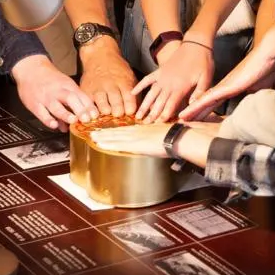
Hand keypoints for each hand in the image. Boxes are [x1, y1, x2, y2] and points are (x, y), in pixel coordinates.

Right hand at [11, 54, 96, 129]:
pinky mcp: (34, 104)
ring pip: (56, 107)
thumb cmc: (50, 79)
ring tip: (73, 121)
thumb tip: (80, 119)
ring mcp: (45, 98)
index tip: (95, 116)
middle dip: (80, 110)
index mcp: (67, 85)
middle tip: (86, 119)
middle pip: (70, 99)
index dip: (89, 107)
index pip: (81, 96)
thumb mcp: (64, 85)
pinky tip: (54, 125)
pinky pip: (42, 113)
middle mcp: (57, 91)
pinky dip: (48, 120)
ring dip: (66, 115)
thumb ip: (72, 103)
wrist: (30, 68)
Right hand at [78, 39, 136, 116]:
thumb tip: (138, 111)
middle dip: (119, 113)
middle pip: (117, 106)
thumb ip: (134, 93)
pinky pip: (90, 106)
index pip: (129, 100)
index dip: (130, 109)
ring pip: (103, 108)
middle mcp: (110, 86)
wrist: (99, 56)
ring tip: (108, 111)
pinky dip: (94, 110)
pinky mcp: (86, 92)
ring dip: (107, 112)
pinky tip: (97, 110)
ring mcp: (97, 89)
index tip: (130, 112)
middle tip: (119, 113)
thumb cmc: (117, 68)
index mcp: (123, 82)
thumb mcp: (130, 77)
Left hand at [89, 121, 222, 163]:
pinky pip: (118, 144)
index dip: (117, 130)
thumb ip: (161, 137)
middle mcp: (139, 131)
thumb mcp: (167, 134)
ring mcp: (137, 137)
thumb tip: (161, 141)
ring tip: (93, 137)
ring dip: (103, 137)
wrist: (182, 137)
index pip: (128, 130)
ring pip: (115, 136)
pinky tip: (99, 144)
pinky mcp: (136, 144)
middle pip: (119, 131)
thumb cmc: (179, 136)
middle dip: (106, 133)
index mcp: (146, 129)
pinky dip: (108, 143)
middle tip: (94, 133)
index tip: (108, 130)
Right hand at [134, 40, 213, 122]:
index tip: (158, 123)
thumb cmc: (203, 61)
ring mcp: (162, 76)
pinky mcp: (160, 71)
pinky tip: (133, 93)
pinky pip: (147, 79)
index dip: (165, 114)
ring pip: (151, 93)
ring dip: (144, 105)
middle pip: (159, 101)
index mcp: (181, 86)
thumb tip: (193, 105)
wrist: (196, 44)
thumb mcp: (206, 78)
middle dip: (152, 114)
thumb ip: (200, 92)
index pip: (171, 103)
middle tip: (145, 124)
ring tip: (138, 115)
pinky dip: (140, 86)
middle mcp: (169, 82)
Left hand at [179, 42, 274, 120]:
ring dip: (192, 110)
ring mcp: (224, 86)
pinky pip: (208, 99)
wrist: (269, 55)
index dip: (206, 110)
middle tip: (182, 120)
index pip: (216, 102)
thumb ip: (254, 96)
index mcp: (232, 87)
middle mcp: (225, 86)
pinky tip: (187, 113)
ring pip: (203, 101)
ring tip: (180, 118)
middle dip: (195, 112)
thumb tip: (255, 104)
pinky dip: (197, 106)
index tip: (197, 118)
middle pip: (206, 102)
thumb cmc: (267, 69)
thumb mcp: (259, 88)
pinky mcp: (227, 86)